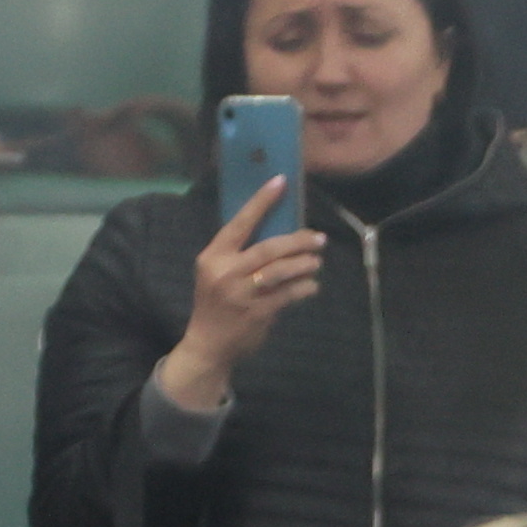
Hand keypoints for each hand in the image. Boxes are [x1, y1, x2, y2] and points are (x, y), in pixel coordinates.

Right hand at [157, 176, 328, 411]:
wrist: (208, 344)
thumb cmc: (216, 302)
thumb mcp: (216, 272)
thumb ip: (239, 254)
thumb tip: (278, 233)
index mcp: (213, 256)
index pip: (239, 223)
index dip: (261, 201)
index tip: (280, 182)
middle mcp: (226, 272)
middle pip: (269, 248)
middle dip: (298, 241)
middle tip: (318, 238)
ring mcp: (242, 294)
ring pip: (282, 271)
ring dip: (305, 264)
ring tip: (316, 261)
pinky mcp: (258, 312)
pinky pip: (289, 295)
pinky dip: (305, 288)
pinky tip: (312, 285)